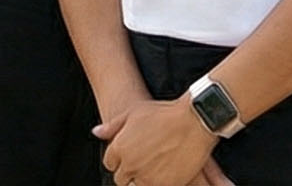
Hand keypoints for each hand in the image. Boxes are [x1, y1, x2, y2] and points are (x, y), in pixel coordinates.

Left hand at [97, 99, 219, 185]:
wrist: (195, 120)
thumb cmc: (165, 113)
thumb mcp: (134, 113)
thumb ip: (112, 126)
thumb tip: (96, 132)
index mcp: (119, 147)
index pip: (110, 163)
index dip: (120, 159)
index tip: (130, 156)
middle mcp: (130, 164)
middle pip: (121, 178)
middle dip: (130, 172)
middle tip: (143, 163)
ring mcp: (147, 177)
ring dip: (143, 180)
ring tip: (154, 169)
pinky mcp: (164, 185)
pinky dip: (157, 182)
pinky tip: (165, 174)